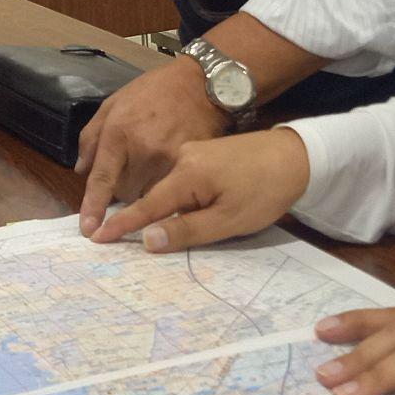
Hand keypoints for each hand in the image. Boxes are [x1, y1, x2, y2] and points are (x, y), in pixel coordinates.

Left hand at [74, 59, 229, 228]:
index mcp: (120, 132)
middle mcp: (144, 149)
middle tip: (132, 164)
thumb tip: (81, 171)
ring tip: (152, 162)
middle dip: (124, 185)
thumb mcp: (113, 104)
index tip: (88, 230)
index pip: (103, 178)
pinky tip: (168, 166)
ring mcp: (171, 159)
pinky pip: (173, 190)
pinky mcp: (192, 165)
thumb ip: (91, 137)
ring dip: (145, 187)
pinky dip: (167, 185)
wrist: (199, 83)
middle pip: (126, 193)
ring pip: (149, 195)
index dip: (94, 206)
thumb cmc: (152, 91)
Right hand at [90, 127, 308, 247]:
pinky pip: (181, 182)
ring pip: (169, 190)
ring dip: (161, 211)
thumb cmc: (266, 191)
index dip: (122, 224)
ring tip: (150, 230)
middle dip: (138, 219)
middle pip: (155, 198)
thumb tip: (147, 240)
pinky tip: (184, 212)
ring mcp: (195, 154)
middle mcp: (184, 160)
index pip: (146, 205)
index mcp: (187, 174)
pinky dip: (176, 200)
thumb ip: (187, 231)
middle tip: (113, 240)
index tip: (96, 237)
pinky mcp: (206, 155)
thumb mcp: (229, 220)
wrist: (298, 156)